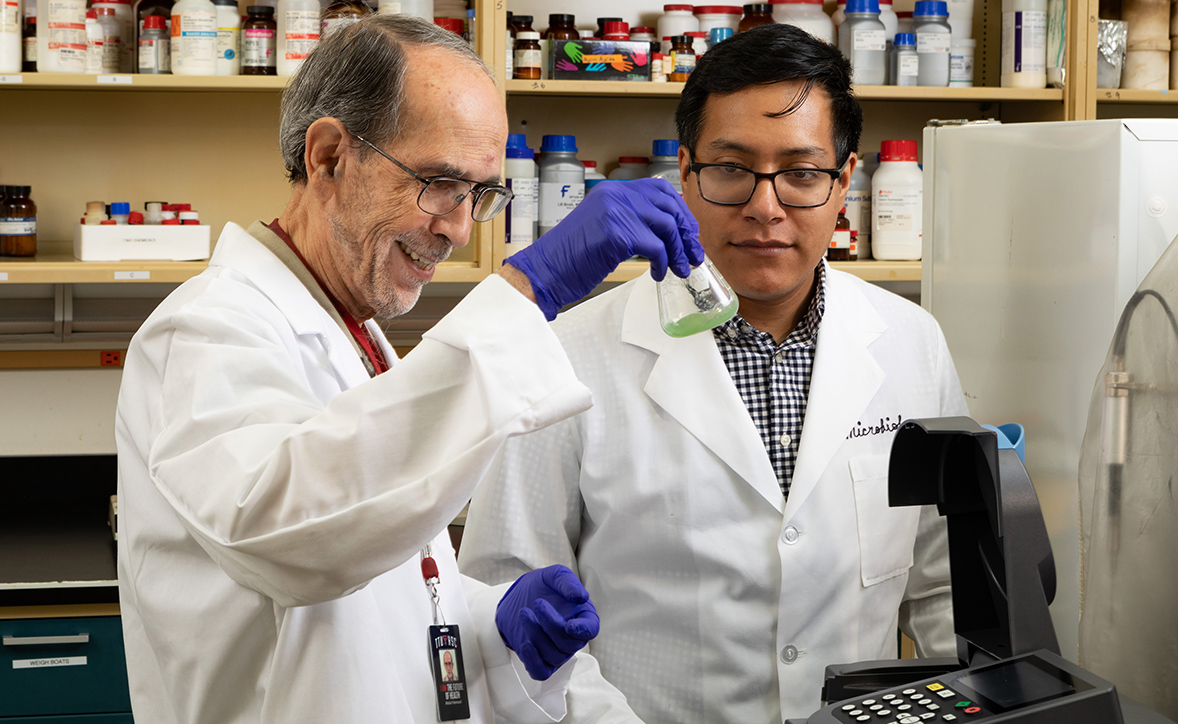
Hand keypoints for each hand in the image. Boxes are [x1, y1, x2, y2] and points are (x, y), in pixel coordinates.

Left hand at [495, 565, 600, 680]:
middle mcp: (573, 637)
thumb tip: (581, 597)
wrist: (518, 596)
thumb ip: (568, 583)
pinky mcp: (539, 660)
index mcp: (583, 617)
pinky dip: (533, 662)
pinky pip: (541, 672)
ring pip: (554, 656)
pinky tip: (525, 644)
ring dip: (537, 635)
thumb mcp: (555, 575)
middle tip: (537, 603)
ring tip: (524, 613)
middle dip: (552, 625)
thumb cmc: (542, 586)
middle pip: (569, 644)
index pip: (591, 629)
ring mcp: (557, 651)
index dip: (583, 630)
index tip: (570, 625)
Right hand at [505, 178, 704, 319]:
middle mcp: (615, 195)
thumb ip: (628, 220)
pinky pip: (656, 247)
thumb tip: (665, 232)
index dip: (680, 210)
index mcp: (612, 191)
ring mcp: (616, 212)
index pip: (659, 189)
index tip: (689, 232)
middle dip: (687, 233)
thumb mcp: (601, 227)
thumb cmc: (570, 257)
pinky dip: (663, 263)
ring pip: (667, 226)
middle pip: (669, 206)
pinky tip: (657, 274)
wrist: (545, 271)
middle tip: (692, 255)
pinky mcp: (618, 233)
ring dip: (678, 251)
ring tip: (679, 269)